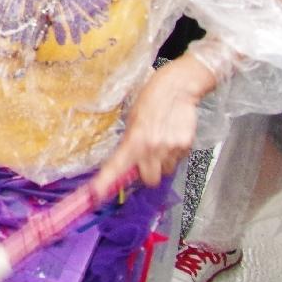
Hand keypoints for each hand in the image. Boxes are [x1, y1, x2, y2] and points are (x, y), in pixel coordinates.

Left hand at [96, 55, 211, 187]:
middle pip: (150, 179)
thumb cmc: (150, 99)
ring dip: (162, 163)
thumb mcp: (132, 119)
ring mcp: (171, 148)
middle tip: (146, 160)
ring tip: (162, 143)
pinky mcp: (186, 145)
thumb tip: (126, 161)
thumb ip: (130, 142)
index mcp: (133, 140)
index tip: (95, 194)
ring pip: (166, 170)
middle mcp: (152, 148)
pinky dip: (175, 153)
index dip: (105, 183)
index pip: (116, 167)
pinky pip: (178, 159)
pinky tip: (172, 137)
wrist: (177, 87)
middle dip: (147, 173)